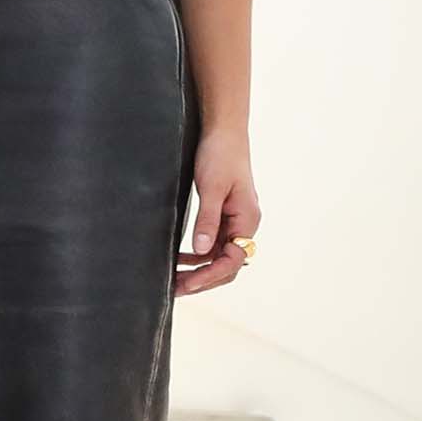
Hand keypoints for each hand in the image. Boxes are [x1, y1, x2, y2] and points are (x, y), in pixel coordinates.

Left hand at [172, 124, 259, 295]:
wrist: (224, 130)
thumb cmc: (220, 154)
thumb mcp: (212, 187)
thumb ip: (207, 220)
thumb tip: (201, 252)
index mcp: (247, 220)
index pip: (231, 261)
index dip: (208, 276)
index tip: (186, 284)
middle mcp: (244, 225)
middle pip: (227, 265)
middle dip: (203, 280)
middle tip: (175, 290)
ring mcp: (235, 222)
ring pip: (219, 257)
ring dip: (199, 270)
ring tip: (174, 281)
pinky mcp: (224, 215)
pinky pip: (214, 244)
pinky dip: (199, 255)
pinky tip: (181, 260)